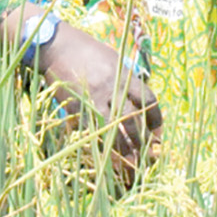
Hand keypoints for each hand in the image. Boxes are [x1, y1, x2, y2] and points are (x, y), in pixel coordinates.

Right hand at [27, 15, 162, 185]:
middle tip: (148, 159)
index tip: (158, 134)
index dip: (156, 121)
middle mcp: (111, 89)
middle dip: (142, 143)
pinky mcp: (74, 109)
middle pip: (133, 121)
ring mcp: (92, 100)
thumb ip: (128, 80)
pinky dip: (97, 150)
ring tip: (130, 169)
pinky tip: (103, 163)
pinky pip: (89, 134)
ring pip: (112, 133)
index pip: (149, 100)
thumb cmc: (88, 51)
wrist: (58, 47)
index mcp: (125, 76)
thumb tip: (141, 103)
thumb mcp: (114, 59)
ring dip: (122, 153)